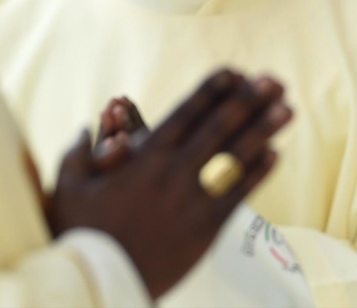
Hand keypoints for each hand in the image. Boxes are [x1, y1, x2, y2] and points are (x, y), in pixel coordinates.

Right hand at [46, 69, 291, 299]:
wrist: (102, 284)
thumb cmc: (82, 235)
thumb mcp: (68, 188)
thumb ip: (78, 153)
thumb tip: (87, 127)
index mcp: (144, 158)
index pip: (185, 113)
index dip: (211, 90)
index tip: (233, 71)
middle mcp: (173, 173)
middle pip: (219, 128)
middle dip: (249, 100)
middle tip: (275, 79)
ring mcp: (192, 201)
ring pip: (235, 157)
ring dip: (264, 130)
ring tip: (287, 109)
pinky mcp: (205, 230)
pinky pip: (238, 195)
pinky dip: (257, 173)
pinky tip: (275, 154)